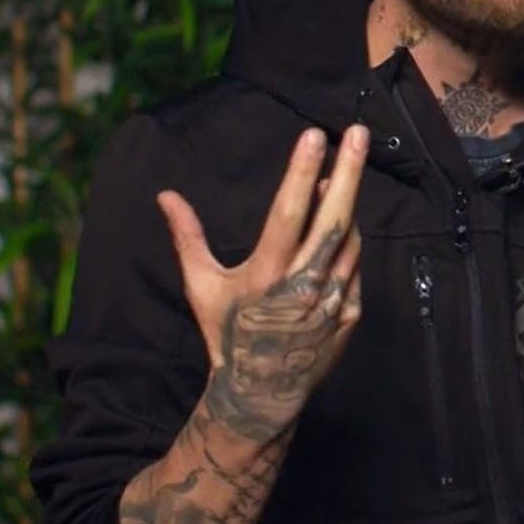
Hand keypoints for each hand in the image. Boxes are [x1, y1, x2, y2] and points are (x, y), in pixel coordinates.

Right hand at [156, 124, 368, 441]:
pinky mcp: (351, 313)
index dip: (301, 172)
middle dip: (348, 171)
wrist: (260, 391)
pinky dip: (350, 242)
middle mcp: (304, 285)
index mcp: (266, 274)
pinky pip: (356, 266)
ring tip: (338, 176)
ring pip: (350, 239)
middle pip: (333, 218)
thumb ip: (188, 237)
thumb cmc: (226, 333)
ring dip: (346, 205)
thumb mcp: (202, 286)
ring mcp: (333, 300)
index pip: (288, 212)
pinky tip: (340, 224)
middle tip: (358, 132)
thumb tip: (165, 195)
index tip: (313, 135)